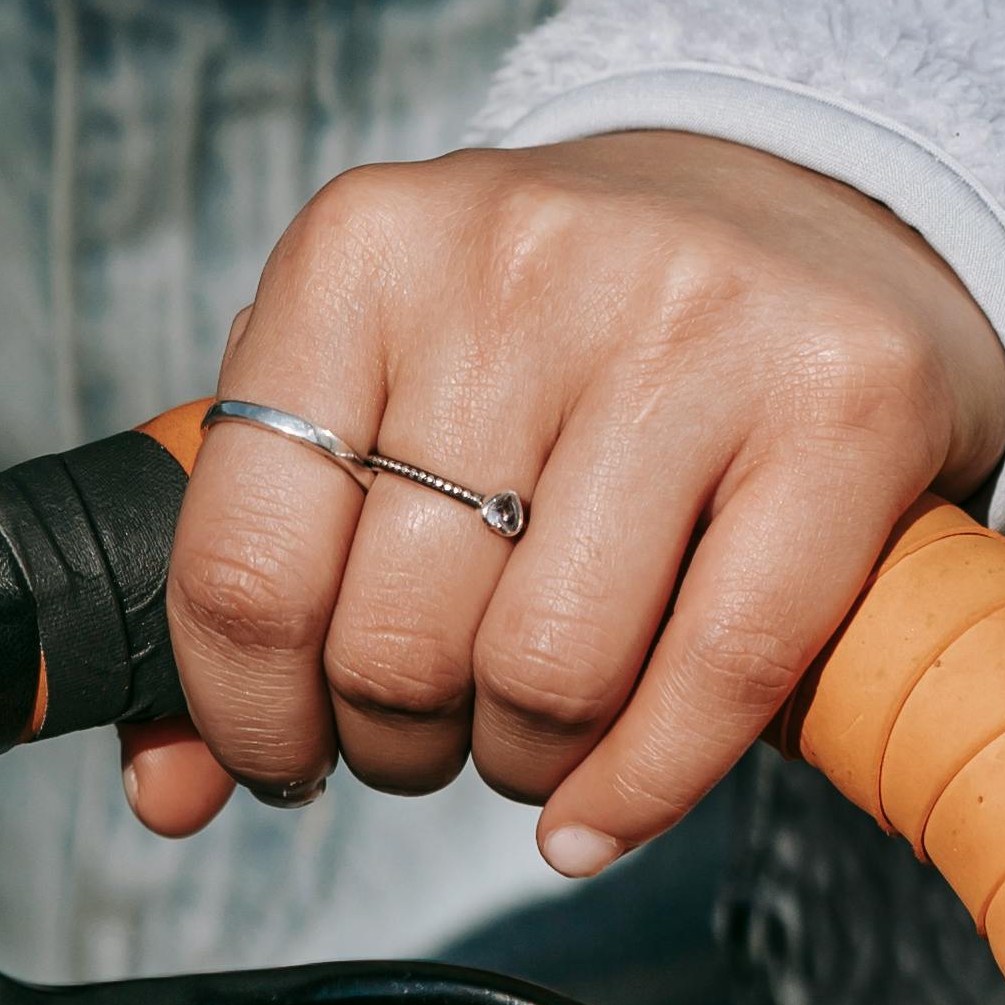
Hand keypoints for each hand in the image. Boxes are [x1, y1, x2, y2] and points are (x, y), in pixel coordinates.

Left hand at [132, 133, 1004, 877]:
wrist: (799, 201)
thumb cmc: (554, 326)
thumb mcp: (377, 376)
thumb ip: (258, 566)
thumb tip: (167, 788)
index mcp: (363, 246)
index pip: (245, 555)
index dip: (247, 709)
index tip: (282, 754)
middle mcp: (516, 262)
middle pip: (397, 637)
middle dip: (397, 741)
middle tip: (429, 732)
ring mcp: (687, 324)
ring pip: (548, 673)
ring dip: (522, 761)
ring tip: (529, 732)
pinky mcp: (837, 405)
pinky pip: (718, 677)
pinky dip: (642, 789)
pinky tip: (605, 804)